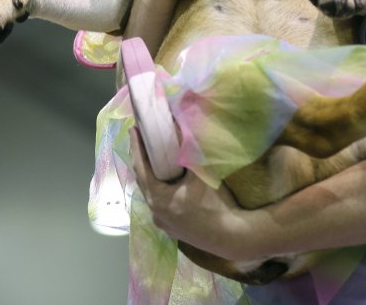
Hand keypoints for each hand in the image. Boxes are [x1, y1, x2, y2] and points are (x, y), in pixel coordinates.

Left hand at [130, 127, 262, 260]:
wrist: (231, 237)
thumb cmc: (215, 204)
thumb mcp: (201, 175)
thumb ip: (188, 152)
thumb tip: (181, 129)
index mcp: (157, 199)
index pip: (141, 168)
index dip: (137, 147)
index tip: (133, 129)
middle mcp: (155, 213)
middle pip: (144, 182)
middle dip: (143, 161)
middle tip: (144, 140)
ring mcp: (163, 224)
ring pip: (153, 195)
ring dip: (153, 177)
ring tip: (156, 159)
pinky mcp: (173, 230)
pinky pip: (162, 206)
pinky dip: (162, 191)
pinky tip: (170, 184)